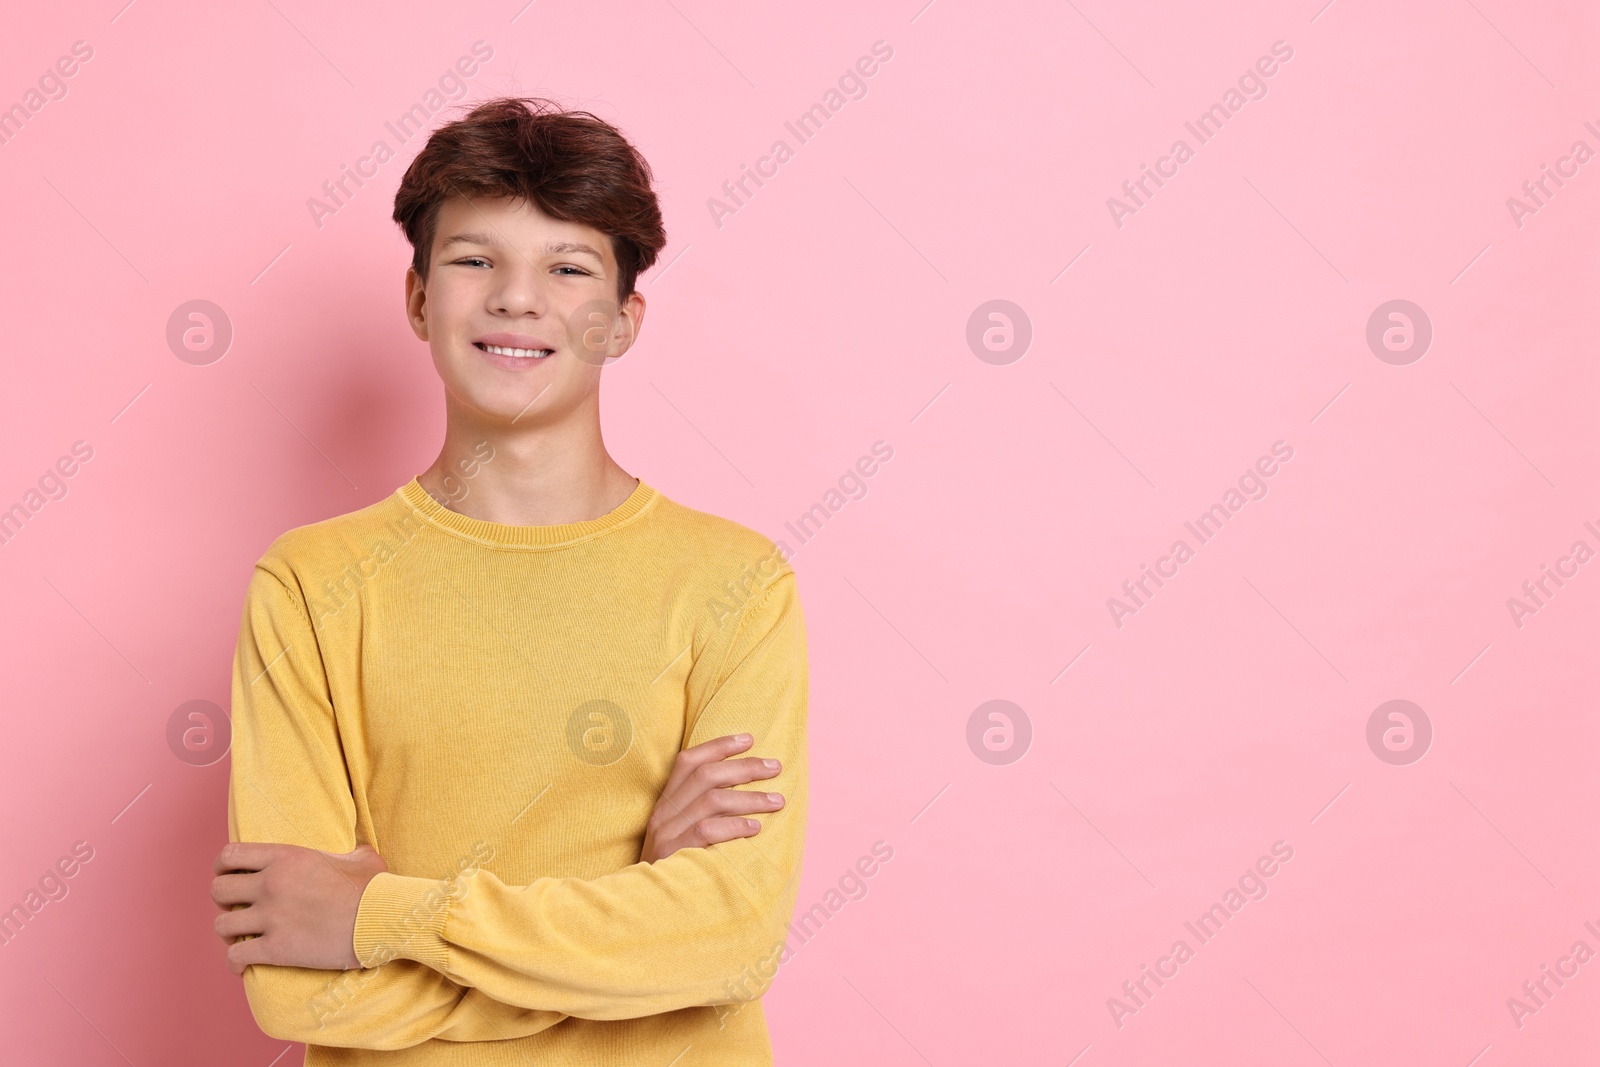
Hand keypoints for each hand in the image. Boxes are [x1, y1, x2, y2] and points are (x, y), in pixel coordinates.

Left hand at [210, 841, 388, 974]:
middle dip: (224, 902)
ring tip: (242, 938)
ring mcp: (272, 917)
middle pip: (218, 890)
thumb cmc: (376, 888)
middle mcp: (272, 884)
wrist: (382, 919)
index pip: (230, 855)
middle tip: (239, 909)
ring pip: (221, 925)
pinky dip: (235, 962)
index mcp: (286, 857)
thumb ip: (347, 851)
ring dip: (229, 934)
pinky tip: (243, 964)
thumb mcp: (361, 857)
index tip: (230, 877)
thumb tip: (355, 849)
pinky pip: (235, 956)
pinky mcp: (276, 948)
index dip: (222, 867)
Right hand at [640, 733, 783, 863]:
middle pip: (706, 775)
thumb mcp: (680, 833)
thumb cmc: (674, 867)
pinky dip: (735, 826)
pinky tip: (756, 829)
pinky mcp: (675, 854)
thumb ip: (701, 812)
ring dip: (750, 798)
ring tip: (777, 801)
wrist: (644, 908)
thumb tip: (742, 789)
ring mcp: (667, 833)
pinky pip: (707, 831)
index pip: (688, 761)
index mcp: (664, 802)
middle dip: (744, 767)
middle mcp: (663, 813)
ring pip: (712, 800)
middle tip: (775, 767)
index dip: (718, 746)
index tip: (748, 739)